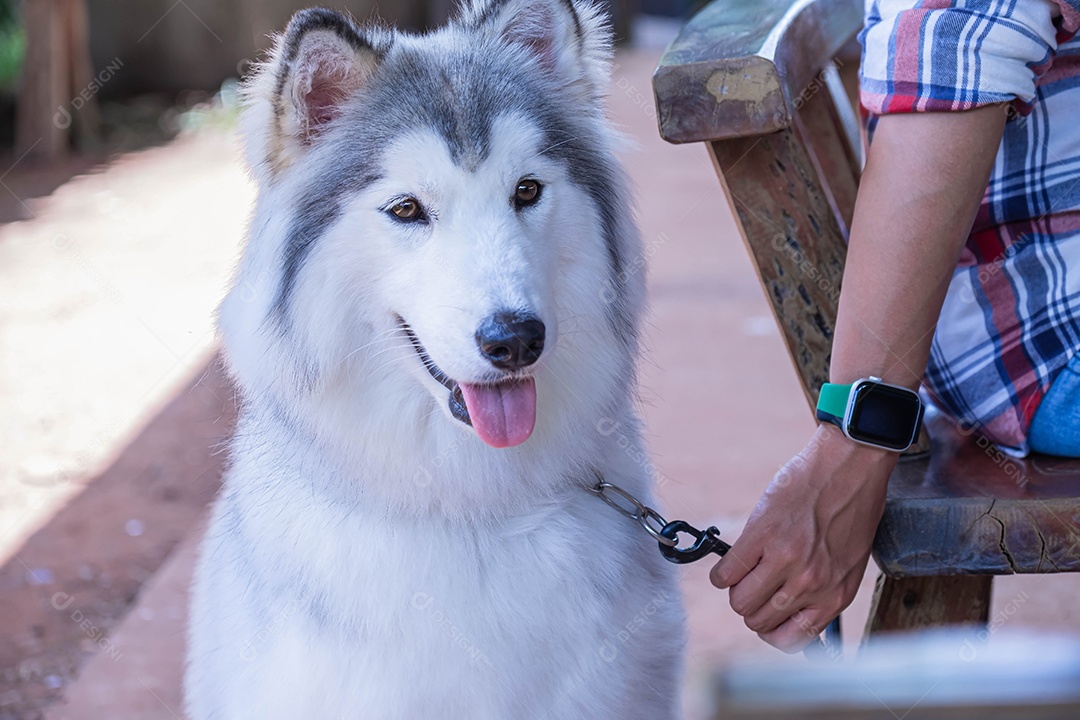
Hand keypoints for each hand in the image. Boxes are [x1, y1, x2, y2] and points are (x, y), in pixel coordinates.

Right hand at [710, 423, 896, 651]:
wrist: (849, 466)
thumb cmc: (852, 509)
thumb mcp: (849, 562)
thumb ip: (824, 589)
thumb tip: (790, 608)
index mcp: (835, 596)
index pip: (790, 639)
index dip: (771, 628)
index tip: (767, 612)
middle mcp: (811, 585)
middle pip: (758, 621)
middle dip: (751, 607)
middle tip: (753, 587)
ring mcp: (785, 560)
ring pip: (740, 601)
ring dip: (735, 591)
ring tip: (741, 574)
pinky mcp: (762, 535)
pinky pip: (726, 573)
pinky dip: (721, 573)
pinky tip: (728, 563)